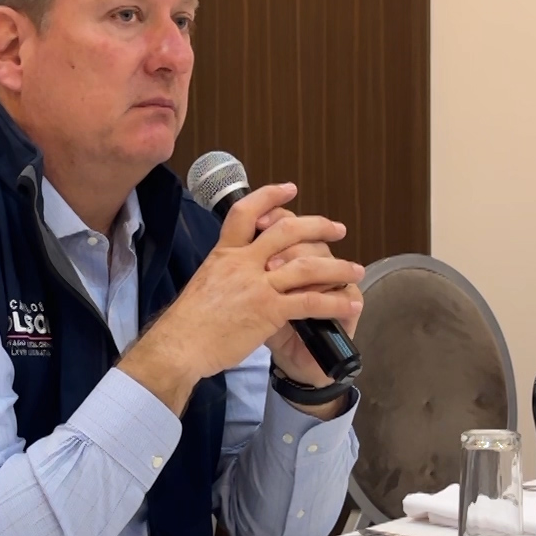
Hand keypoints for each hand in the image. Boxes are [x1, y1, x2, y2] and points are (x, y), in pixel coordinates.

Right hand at [118, 183, 361, 411]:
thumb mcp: (205, 283)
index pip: (246, 213)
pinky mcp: (268, 311)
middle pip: (287, 232)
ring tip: (355, 270)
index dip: (270, 197)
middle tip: (337, 229)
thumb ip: (227, 273)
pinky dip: (334, 303)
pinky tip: (349, 305)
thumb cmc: (188, 322)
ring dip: (337, 267)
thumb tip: (241, 273)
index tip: (289, 190)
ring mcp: (257, 286)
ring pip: (307, 266)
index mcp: (224, 254)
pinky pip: (310, 302)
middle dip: (317, 226)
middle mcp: (242, 263)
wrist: (180, 346)